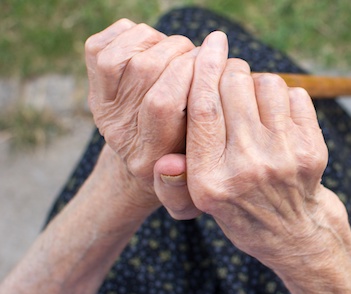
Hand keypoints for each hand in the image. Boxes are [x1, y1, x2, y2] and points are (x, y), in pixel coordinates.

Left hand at [84, 19, 199, 211]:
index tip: (216, 60)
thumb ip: (212, 142)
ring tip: (180, 52)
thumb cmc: (187, 157)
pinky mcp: (93, 88)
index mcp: (150, 155)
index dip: (191, 72)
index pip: (162, 103)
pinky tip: (154, 45)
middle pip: (144, 69)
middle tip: (201, 55)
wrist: (146, 163)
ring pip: (125, 55)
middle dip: (180, 52)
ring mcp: (103, 109)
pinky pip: (102, 47)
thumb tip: (220, 103)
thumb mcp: (204, 164)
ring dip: (159, 42)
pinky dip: (130, 35)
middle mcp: (120, 131)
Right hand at [156, 31, 350, 279]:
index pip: (203, 107)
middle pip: (234, 86)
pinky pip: (295, 95)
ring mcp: (283, 157)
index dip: (204, 67)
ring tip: (255, 104)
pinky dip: (284, 97)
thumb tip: (164, 162)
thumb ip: (173, 181)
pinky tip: (277, 118)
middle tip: (231, 76)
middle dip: (230, 70)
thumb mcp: (198, 202)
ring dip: (257, 84)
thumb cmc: (238, 207)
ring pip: (266, 84)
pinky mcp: (311, 150)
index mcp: (210, 179)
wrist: (291, 230)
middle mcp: (247, 167)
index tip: (210, 44)